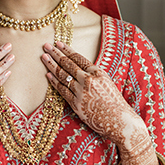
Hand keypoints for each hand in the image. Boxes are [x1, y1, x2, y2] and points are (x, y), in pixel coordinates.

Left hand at [42, 41, 159, 164]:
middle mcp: (89, 81)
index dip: (67, 50)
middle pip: (68, 64)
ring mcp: (81, 92)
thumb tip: (79, 68)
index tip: (58, 43)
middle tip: (46, 45)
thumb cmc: (115, 102)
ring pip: (63, 76)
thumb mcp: (107, 82)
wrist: (120, 121)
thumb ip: (93, 75)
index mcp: (98, 73)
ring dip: (52, 65)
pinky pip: (62, 91)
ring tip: (44, 57)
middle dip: (56, 53)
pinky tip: (48, 75)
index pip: (78, 58)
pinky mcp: (76, 104)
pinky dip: (54, 82)